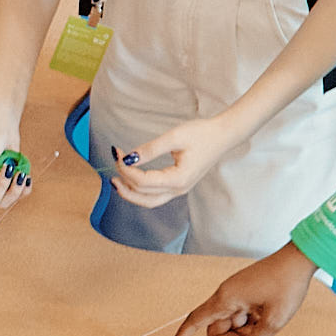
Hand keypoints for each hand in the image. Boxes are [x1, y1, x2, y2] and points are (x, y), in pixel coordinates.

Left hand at [110, 115, 240, 208]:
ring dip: (131, 193)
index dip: (125, 169)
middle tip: (111, 169)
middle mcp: (178, 190)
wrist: (224, 135)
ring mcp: (179, 190)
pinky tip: (132, 179)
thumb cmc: (202, 134)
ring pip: (149, 201)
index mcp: (178, 179)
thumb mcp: (174, 137)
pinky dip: (140, 191)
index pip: (142, 181)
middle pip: (143, 197)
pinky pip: (155, 196)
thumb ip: (150, 149)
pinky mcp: (179, 186)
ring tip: (116, 180)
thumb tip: (128, 158)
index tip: (117, 153)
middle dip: (124, 184)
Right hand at [169, 241, 320, 335]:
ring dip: (246, 330)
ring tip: (268, 320)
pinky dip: (251, 321)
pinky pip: (240, 313)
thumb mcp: (273, 321)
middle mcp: (226, 294)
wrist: (298, 259)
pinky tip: (268, 313)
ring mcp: (235, 292)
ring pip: (231, 322)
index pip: (196, 320)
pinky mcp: (244, 292)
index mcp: (226, 299)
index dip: (183, 335)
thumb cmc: (286, 286)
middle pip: (217, 328)